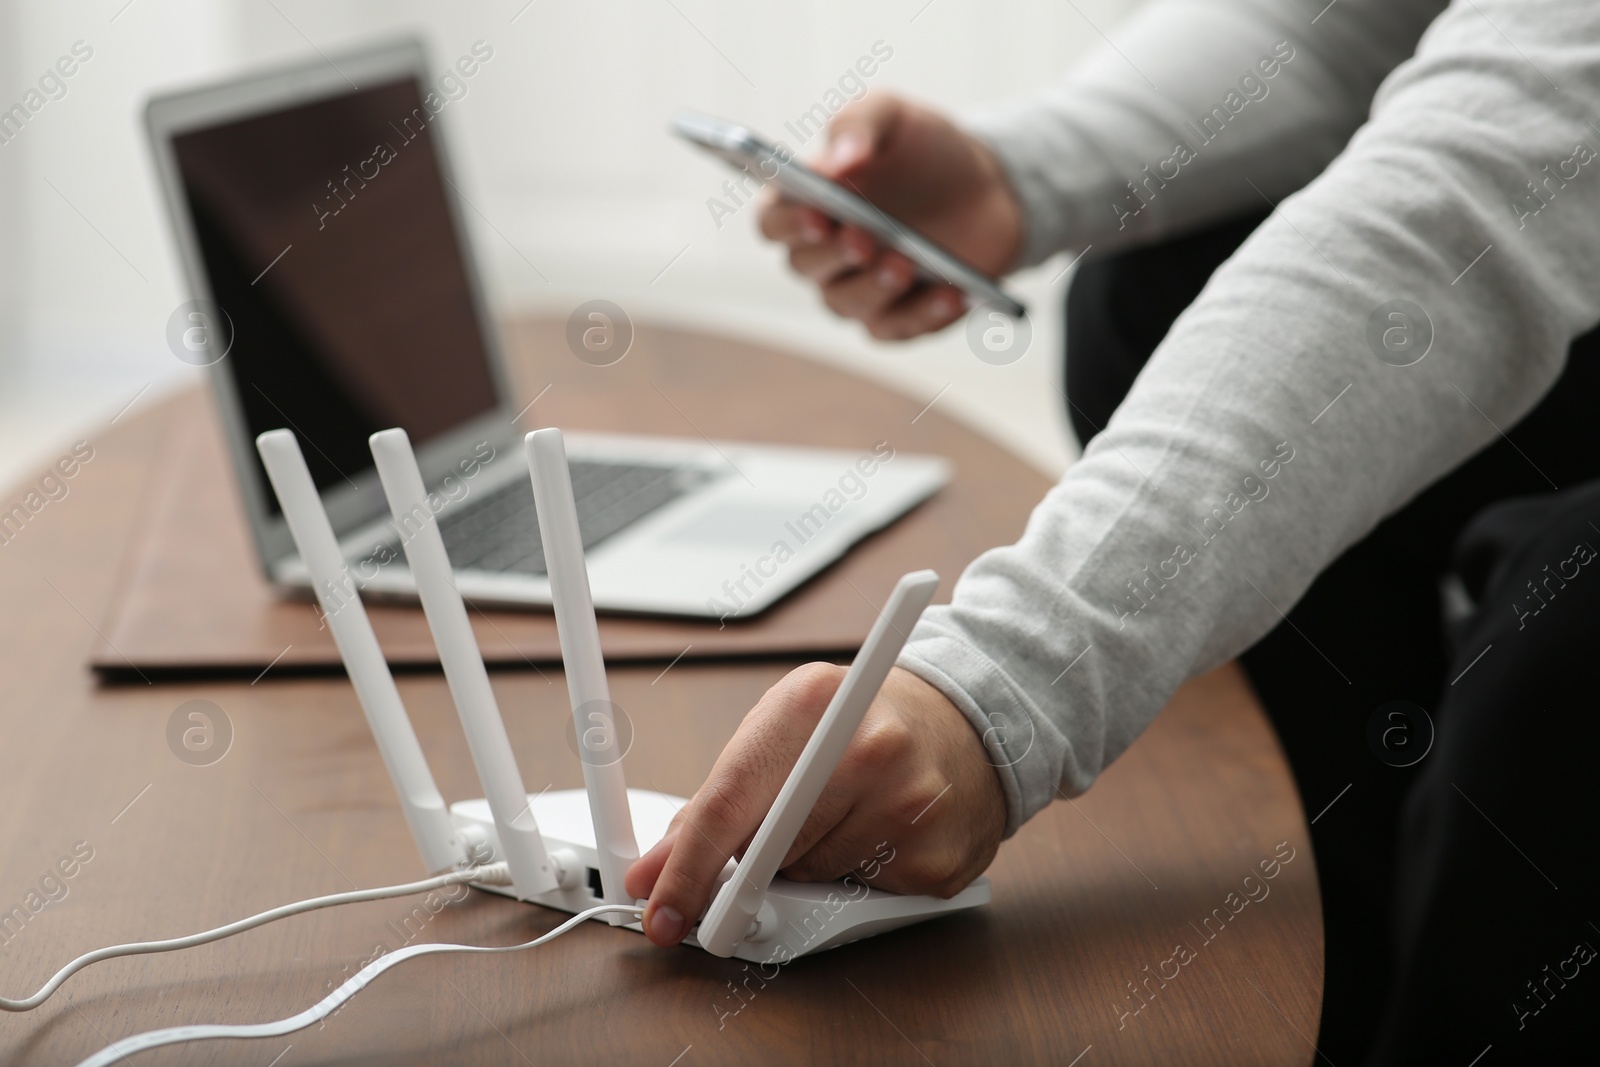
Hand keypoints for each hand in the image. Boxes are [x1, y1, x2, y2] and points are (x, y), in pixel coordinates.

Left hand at [624, 664, 1006, 945]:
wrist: (967, 720)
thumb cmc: (860, 725)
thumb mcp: (783, 730)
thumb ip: (717, 800)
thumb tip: (656, 873)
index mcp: (812, 705)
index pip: (729, 805)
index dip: (687, 869)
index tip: (662, 913)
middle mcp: (867, 749)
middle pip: (767, 852)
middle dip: (757, 859)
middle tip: (783, 830)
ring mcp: (910, 807)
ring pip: (813, 881)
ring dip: (811, 866)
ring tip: (847, 814)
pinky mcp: (937, 860)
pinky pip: (864, 899)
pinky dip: (858, 878)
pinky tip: (881, 835)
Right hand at [757, 92, 1023, 340]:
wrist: (986, 186)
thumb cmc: (922, 149)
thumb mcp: (893, 115)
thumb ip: (858, 124)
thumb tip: (839, 160)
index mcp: (808, 201)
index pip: (772, 221)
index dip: (787, 223)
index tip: (816, 212)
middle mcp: (823, 253)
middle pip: (805, 266)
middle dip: (832, 255)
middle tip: (862, 239)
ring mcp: (859, 289)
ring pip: (845, 304)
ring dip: (872, 288)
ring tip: (904, 264)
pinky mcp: (899, 316)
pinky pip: (897, 328)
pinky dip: (923, 314)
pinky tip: (952, 293)